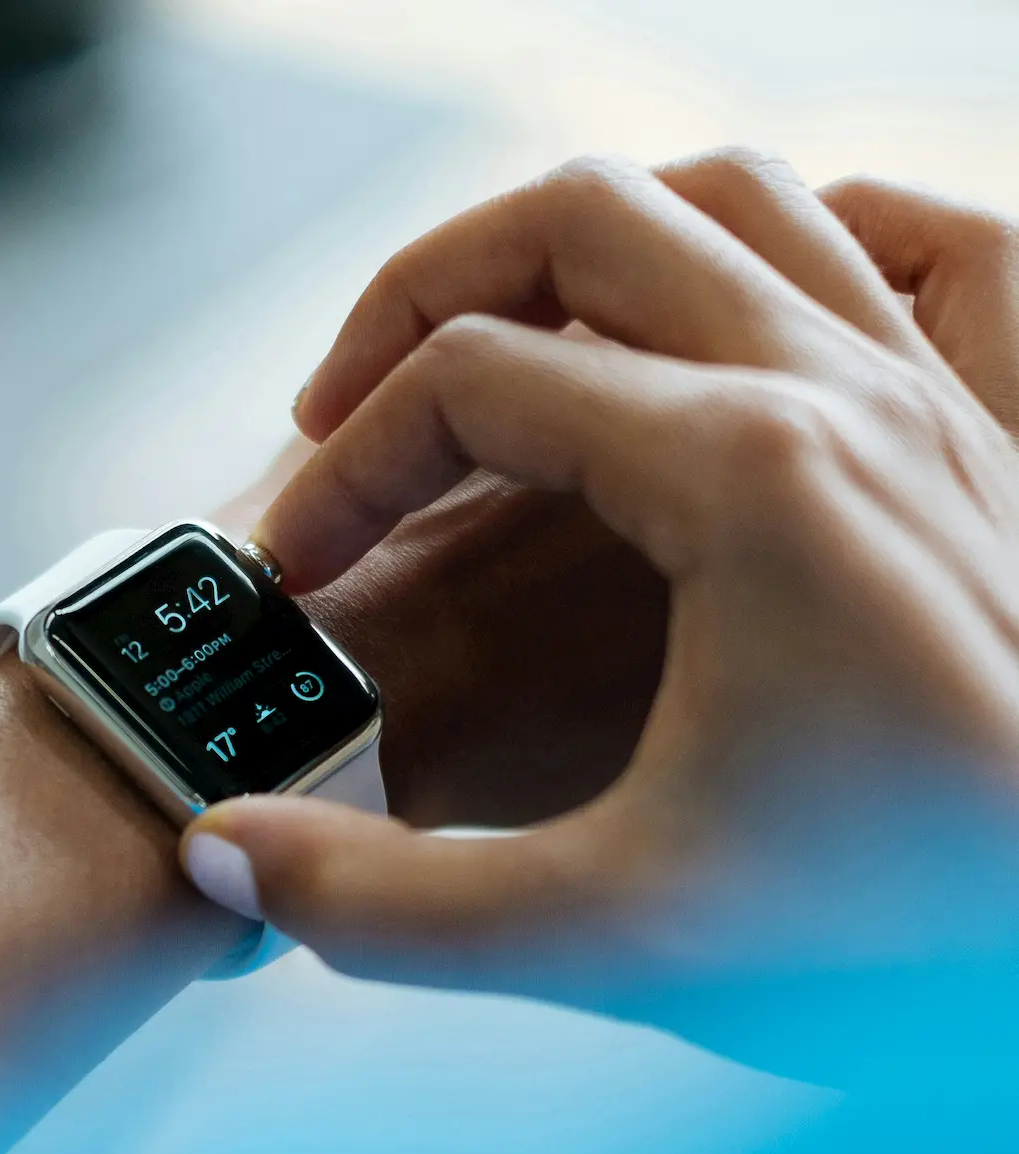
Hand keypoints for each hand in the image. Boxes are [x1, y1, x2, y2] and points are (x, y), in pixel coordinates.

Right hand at [181, 151, 1018, 1003]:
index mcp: (744, 477)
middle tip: (346, 407)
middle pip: (582, 220)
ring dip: (588, 245)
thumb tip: (225, 857)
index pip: (469, 384)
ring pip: (739, 200)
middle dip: (423, 294)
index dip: (342, 470)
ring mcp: (938, 398)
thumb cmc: (919, 939)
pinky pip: (931, 250)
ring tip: (503, 346)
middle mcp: (847, 393)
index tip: (297, 571)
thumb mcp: (617, 940)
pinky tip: (748, 309)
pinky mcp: (997, 443)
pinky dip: (822, 240)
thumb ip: (393, 908)